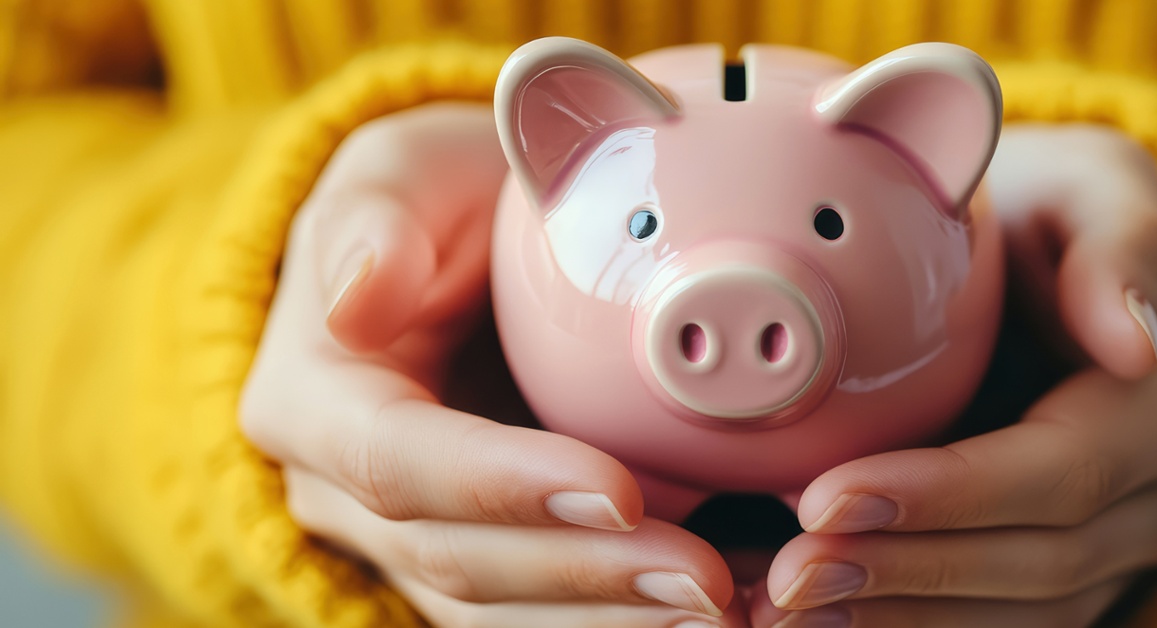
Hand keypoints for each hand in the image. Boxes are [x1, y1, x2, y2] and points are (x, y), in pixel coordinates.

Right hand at [239, 103, 737, 626]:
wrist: (454, 252)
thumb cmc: (431, 205)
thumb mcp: (397, 175)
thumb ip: (373, 225)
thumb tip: (358, 300)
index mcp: (313, 404)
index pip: (399, 464)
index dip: (505, 485)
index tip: (617, 489)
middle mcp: (346, 497)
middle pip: (460, 561)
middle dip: (586, 575)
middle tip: (704, 575)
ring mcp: (411, 541)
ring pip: (503, 613)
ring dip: (614, 618)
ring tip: (721, 608)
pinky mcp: (482, 557)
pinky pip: (547, 614)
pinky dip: (623, 617)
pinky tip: (714, 612)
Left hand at [749, 125, 1156, 626]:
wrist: (1033, 269)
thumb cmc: (1042, 217)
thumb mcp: (1089, 188)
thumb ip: (1121, 245)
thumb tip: (1137, 346)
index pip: (1060, 475)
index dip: (946, 497)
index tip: (827, 498)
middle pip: (1038, 563)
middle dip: (903, 571)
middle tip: (786, 572)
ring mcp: (1121, 554)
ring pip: (1019, 615)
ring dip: (895, 618)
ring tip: (782, 605)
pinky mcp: (1071, 582)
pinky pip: (996, 625)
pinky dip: (906, 626)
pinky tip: (817, 620)